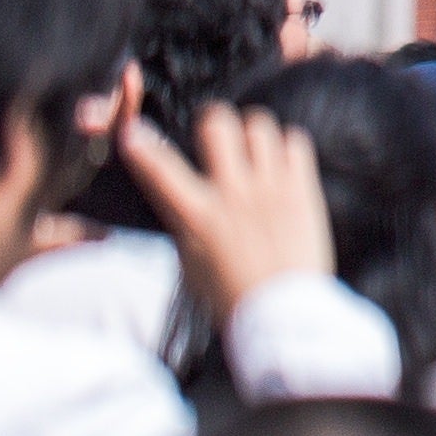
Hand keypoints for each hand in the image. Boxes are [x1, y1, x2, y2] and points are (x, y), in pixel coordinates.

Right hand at [126, 104, 336, 313]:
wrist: (282, 314)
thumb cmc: (230, 294)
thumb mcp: (191, 260)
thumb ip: (186, 220)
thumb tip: (180, 191)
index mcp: (198, 217)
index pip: (161, 171)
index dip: (143, 146)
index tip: (133, 129)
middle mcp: (233, 195)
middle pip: (219, 124)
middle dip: (213, 121)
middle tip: (217, 135)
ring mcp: (271, 189)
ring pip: (260, 125)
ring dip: (252, 132)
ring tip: (253, 150)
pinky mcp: (302, 190)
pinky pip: (295, 141)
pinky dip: (285, 146)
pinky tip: (280, 164)